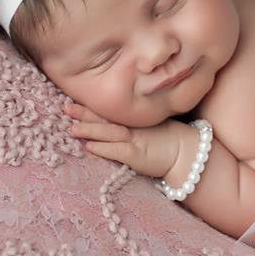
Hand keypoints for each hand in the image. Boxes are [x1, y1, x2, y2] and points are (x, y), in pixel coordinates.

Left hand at [64, 100, 187, 178]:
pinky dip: (104, 149)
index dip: (92, 106)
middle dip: (86, 113)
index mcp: (134, 120)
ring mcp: (136, 141)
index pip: (110, 111)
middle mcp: (133, 128)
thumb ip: (131, 121)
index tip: (73, 99)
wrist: (188, 153)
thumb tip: (108, 118)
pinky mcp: (137, 156)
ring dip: (90, 130)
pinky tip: (89, 147)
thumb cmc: (168, 139)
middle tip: (67, 107)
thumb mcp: (149, 125)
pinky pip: (118, 151)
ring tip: (73, 128)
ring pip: (109, 133)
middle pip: (106, 119)